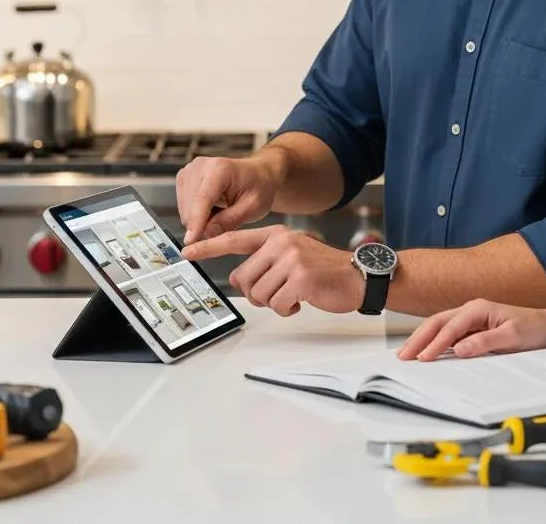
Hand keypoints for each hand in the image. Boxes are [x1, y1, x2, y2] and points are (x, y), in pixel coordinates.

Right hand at [176, 154, 278, 244]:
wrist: (257, 175)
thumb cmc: (258, 188)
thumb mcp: (254, 207)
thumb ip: (230, 220)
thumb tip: (206, 233)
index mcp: (220, 168)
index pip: (202, 198)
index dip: (196, 221)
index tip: (190, 241)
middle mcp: (200, 166)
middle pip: (190, 206)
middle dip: (203, 223)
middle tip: (226, 222)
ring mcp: (189, 171)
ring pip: (184, 210)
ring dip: (200, 219)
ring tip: (222, 212)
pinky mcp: (183, 178)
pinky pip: (183, 208)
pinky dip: (196, 214)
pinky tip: (213, 209)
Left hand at [181, 225, 362, 315]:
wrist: (357, 275)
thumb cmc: (323, 269)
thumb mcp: (292, 255)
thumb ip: (264, 261)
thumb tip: (238, 279)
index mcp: (276, 235)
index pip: (234, 239)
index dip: (208, 246)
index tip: (187, 251)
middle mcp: (281, 242)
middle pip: (243, 278)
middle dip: (257, 293)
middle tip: (279, 292)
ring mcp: (291, 259)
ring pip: (258, 294)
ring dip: (273, 303)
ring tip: (293, 295)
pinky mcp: (300, 278)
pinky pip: (277, 304)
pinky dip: (287, 310)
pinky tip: (302, 301)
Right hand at [397, 299, 545, 360]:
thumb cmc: (533, 329)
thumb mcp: (512, 337)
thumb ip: (485, 342)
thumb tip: (460, 349)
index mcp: (479, 309)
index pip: (451, 326)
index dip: (436, 343)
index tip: (424, 358)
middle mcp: (471, 310)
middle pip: (438, 322)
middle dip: (419, 338)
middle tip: (403, 355)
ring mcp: (471, 318)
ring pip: (440, 326)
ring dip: (423, 339)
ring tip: (407, 354)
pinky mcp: (472, 328)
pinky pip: (448, 333)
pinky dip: (434, 342)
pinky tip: (426, 352)